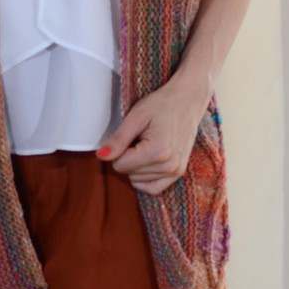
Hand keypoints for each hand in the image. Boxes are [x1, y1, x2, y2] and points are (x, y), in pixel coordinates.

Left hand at [95, 74, 209, 195]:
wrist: (187, 100)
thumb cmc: (162, 104)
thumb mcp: (136, 116)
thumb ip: (118, 139)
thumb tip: (101, 156)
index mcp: (157, 151)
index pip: (120, 165)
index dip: (119, 149)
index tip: (130, 134)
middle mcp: (169, 165)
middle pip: (129, 173)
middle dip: (129, 156)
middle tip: (140, 136)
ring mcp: (176, 171)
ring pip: (139, 181)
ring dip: (137, 165)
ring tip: (147, 143)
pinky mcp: (179, 173)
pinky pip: (154, 188)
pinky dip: (145, 178)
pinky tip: (147, 160)